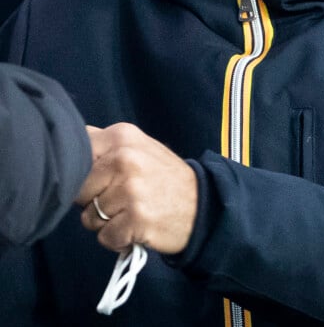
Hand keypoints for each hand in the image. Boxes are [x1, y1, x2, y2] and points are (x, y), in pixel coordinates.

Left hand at [77, 123, 197, 253]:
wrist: (204, 205)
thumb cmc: (165, 179)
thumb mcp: (139, 149)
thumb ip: (106, 146)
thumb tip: (67, 145)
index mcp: (122, 136)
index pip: (76, 154)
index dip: (82, 173)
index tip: (101, 179)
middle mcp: (124, 158)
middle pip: (78, 189)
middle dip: (93, 200)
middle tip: (122, 199)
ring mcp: (130, 189)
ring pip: (89, 217)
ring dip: (107, 223)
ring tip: (133, 212)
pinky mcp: (135, 218)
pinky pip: (105, 237)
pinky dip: (119, 239)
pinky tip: (138, 228)